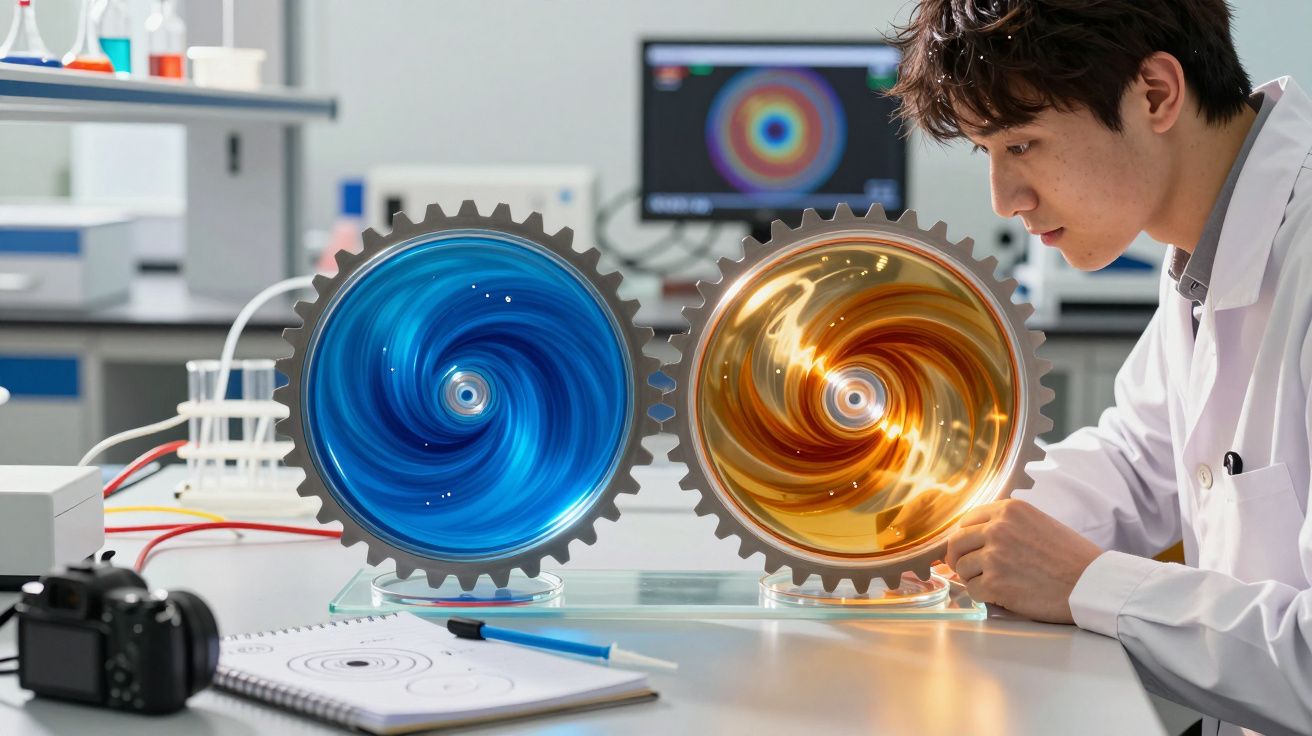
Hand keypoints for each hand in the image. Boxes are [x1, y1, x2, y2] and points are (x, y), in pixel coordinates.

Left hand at [945, 499, 1103, 623]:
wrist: (1091, 583)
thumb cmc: (1071, 556)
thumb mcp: (1037, 523)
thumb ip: (1007, 525)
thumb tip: (975, 536)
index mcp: (1009, 510)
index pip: (967, 520)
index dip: (964, 536)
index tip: (966, 548)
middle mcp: (998, 529)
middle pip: (956, 543)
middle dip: (957, 557)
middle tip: (964, 568)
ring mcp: (994, 556)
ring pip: (962, 568)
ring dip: (973, 578)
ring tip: (994, 583)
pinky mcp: (995, 583)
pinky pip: (972, 590)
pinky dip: (982, 595)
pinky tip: (1000, 595)